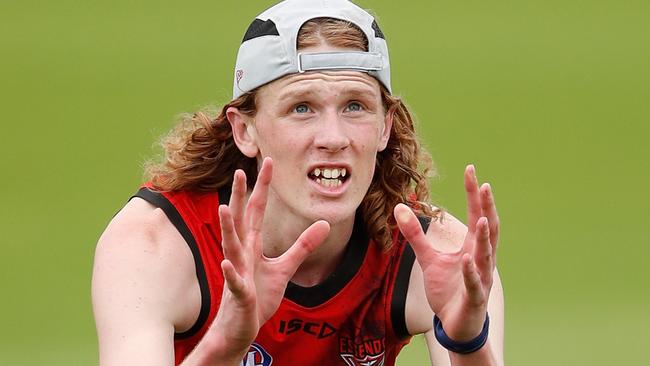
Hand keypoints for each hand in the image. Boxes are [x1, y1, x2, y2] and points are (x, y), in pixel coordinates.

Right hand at [210, 157, 329, 356]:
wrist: (241, 328)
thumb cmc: (257, 296)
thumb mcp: (284, 268)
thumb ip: (303, 246)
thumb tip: (325, 224)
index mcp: (252, 245)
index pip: (257, 211)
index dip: (263, 187)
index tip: (269, 162)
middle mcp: (242, 255)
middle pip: (241, 221)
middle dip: (240, 197)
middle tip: (239, 171)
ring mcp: (238, 273)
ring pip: (231, 247)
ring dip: (228, 228)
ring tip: (224, 208)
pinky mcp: (239, 295)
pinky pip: (234, 283)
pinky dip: (230, 274)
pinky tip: (226, 264)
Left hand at [394, 165, 498, 340]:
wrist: (456, 325)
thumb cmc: (448, 290)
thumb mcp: (428, 259)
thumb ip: (416, 235)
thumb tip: (400, 207)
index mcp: (472, 247)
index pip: (475, 215)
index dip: (474, 194)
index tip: (470, 170)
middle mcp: (481, 259)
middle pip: (488, 229)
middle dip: (487, 208)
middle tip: (485, 185)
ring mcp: (481, 278)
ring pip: (485, 255)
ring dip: (483, 238)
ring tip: (481, 219)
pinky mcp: (474, 298)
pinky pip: (474, 284)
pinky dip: (470, 272)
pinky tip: (464, 259)